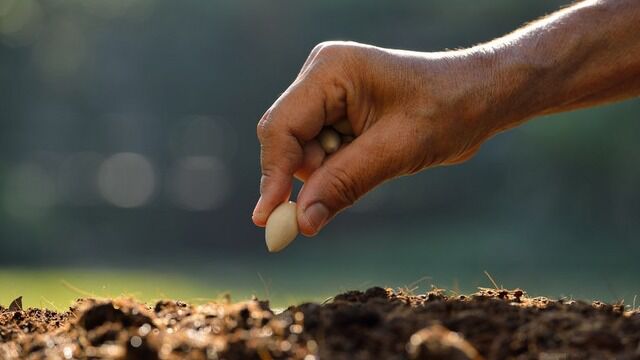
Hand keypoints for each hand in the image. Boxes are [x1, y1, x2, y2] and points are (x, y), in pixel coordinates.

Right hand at [252, 41, 498, 235]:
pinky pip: (321, 152)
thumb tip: (301, 223)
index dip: (273, 175)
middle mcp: (321, 77)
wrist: (479, 97)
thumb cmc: (447, 110)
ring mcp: (328, 94)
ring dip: (325, 174)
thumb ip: (344, 183)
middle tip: (314, 216)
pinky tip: (369, 162)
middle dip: (305, 177)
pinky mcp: (338, 112)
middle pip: (287, 141)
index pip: (282, 128)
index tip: (269, 220)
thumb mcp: (396, 150)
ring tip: (373, 165)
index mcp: (331, 70)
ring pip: (302, 151)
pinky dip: (335, 170)